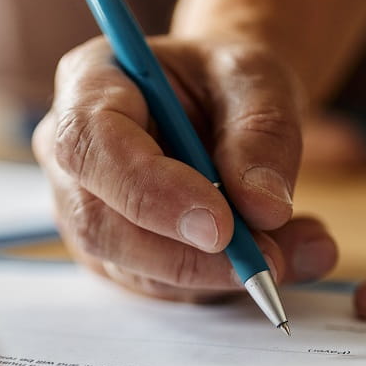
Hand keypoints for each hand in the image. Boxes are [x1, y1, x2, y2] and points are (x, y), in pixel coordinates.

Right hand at [33, 36, 337, 300]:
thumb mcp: (258, 79)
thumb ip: (263, 133)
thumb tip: (264, 209)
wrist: (224, 104)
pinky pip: (159, 286)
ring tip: (294, 251)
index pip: (90, 145)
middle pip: (99, 222)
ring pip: (132, 266)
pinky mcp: (114, 254)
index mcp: (88, 83)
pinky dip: (220, 282)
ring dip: (215, 273)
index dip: (149, 191)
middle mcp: (71, 153)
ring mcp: (84, 209)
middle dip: (186, 254)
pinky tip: (276, 255)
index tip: (221, 223)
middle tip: (268, 258)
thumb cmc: (227, 80)